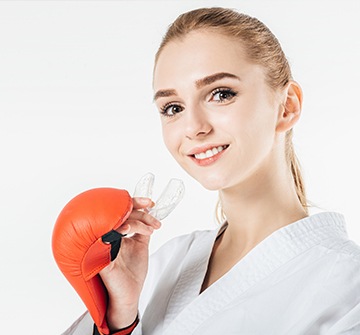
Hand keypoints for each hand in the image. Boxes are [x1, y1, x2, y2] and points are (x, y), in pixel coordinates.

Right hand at [99, 197, 160, 329]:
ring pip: (116, 222)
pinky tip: (130, 230)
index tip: (149, 203)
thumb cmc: (132, 272)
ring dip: (136, 221)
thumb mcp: (141, 245)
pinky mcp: (101, 256)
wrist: (130, 295)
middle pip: (119, 214)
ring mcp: (103, 245)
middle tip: (154, 222)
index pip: (121, 212)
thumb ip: (143, 230)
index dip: (134, 203)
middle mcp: (107, 237)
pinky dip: (121, 230)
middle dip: (140, 213)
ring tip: (150, 230)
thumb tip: (148, 213)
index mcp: (114, 233)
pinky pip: (108, 238)